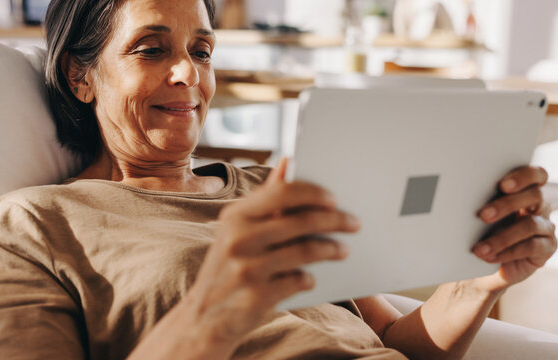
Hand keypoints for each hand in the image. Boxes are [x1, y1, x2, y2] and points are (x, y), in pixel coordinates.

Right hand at [183, 158, 359, 345]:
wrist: (203, 317)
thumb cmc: (227, 266)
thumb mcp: (236, 230)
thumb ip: (265, 199)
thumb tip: (287, 161)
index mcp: (235, 215)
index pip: (282, 191)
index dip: (314, 192)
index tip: (334, 198)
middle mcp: (239, 238)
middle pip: (302, 220)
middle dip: (335, 220)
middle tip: (354, 223)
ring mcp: (247, 268)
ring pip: (306, 251)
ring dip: (332, 249)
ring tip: (343, 250)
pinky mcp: (257, 296)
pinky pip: (299, 280)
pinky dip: (309, 278)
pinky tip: (311, 278)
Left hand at [472, 166, 556, 291]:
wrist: (494, 265)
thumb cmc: (485, 233)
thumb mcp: (483, 216)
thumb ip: (482, 203)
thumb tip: (461, 197)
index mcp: (526, 191)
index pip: (536, 175)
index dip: (523, 176)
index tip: (502, 185)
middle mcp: (539, 206)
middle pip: (535, 195)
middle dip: (507, 204)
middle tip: (483, 215)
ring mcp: (546, 227)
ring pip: (530, 224)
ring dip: (502, 237)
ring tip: (480, 248)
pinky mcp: (547, 247)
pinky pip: (531, 247)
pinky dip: (507, 252)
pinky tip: (490, 257)